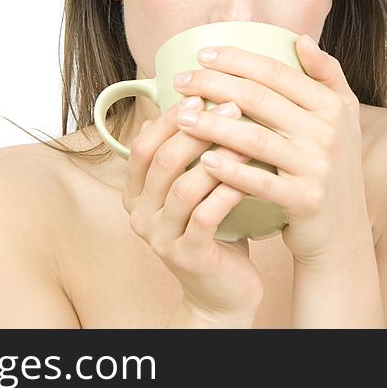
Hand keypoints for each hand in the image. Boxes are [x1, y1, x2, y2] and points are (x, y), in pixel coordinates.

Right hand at [123, 96, 263, 321]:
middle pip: (161, 161)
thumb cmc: (213, 230)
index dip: (169, 119)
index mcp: (135, 193)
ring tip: (248, 135)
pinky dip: (227, 190)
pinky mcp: (188, 256)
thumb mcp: (192, 189)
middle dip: (196, 129)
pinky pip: (207, 216)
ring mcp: (161, 237)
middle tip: (231, 105)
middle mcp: (140, 214)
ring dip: (216, 156)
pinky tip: (251, 173)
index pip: (142, 146)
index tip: (200, 95)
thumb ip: (185, 155)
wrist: (222, 292)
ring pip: (183, 187)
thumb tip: (192, 101)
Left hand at [172, 35, 370, 267]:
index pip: (276, 72)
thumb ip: (327, 75)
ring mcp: (317, 167)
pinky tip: (203, 160)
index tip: (203, 55)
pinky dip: (230, 169)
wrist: (344, 231)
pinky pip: (259, 181)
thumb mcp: (343, 118)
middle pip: (259, 99)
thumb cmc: (333, 168)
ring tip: (180, 117)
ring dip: (212, 125)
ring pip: (254, 138)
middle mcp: (328, 132)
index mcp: (332, 105)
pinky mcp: (305, 200)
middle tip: (180, 82)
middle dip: (214, 85)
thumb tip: (300, 40)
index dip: (237, 60)